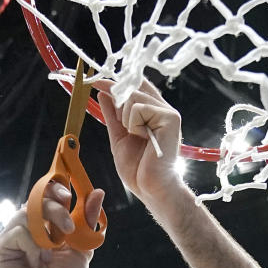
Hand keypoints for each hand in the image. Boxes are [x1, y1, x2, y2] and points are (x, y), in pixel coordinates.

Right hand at [0, 184, 104, 267]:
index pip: (41, 194)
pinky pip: (16, 234)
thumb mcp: (82, 246)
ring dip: (44, 233)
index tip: (67, 196)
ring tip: (51, 253)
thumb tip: (98, 192)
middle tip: (67, 228)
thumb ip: (88, 220)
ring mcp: (7, 239)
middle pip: (33, 201)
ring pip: (23, 215)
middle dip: (53, 210)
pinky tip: (36, 263)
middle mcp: (21, 227)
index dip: (53, 189)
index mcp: (39, 223)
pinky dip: (33, 247)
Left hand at [95, 77, 184, 210]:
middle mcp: (162, 109)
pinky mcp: (171, 118)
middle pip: (132, 86)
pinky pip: (140, 107)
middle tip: (123, 123)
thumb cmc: (138, 168)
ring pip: (133, 96)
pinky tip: (143, 137)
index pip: (135, 86)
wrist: (149, 187)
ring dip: (126, 118)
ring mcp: (168, 112)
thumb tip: (103, 93)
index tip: (96, 81)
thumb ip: (112, 115)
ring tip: (136, 135)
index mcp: (152, 112)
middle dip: (118, 100)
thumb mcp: (118, 136)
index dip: (116, 81)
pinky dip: (134, 123)